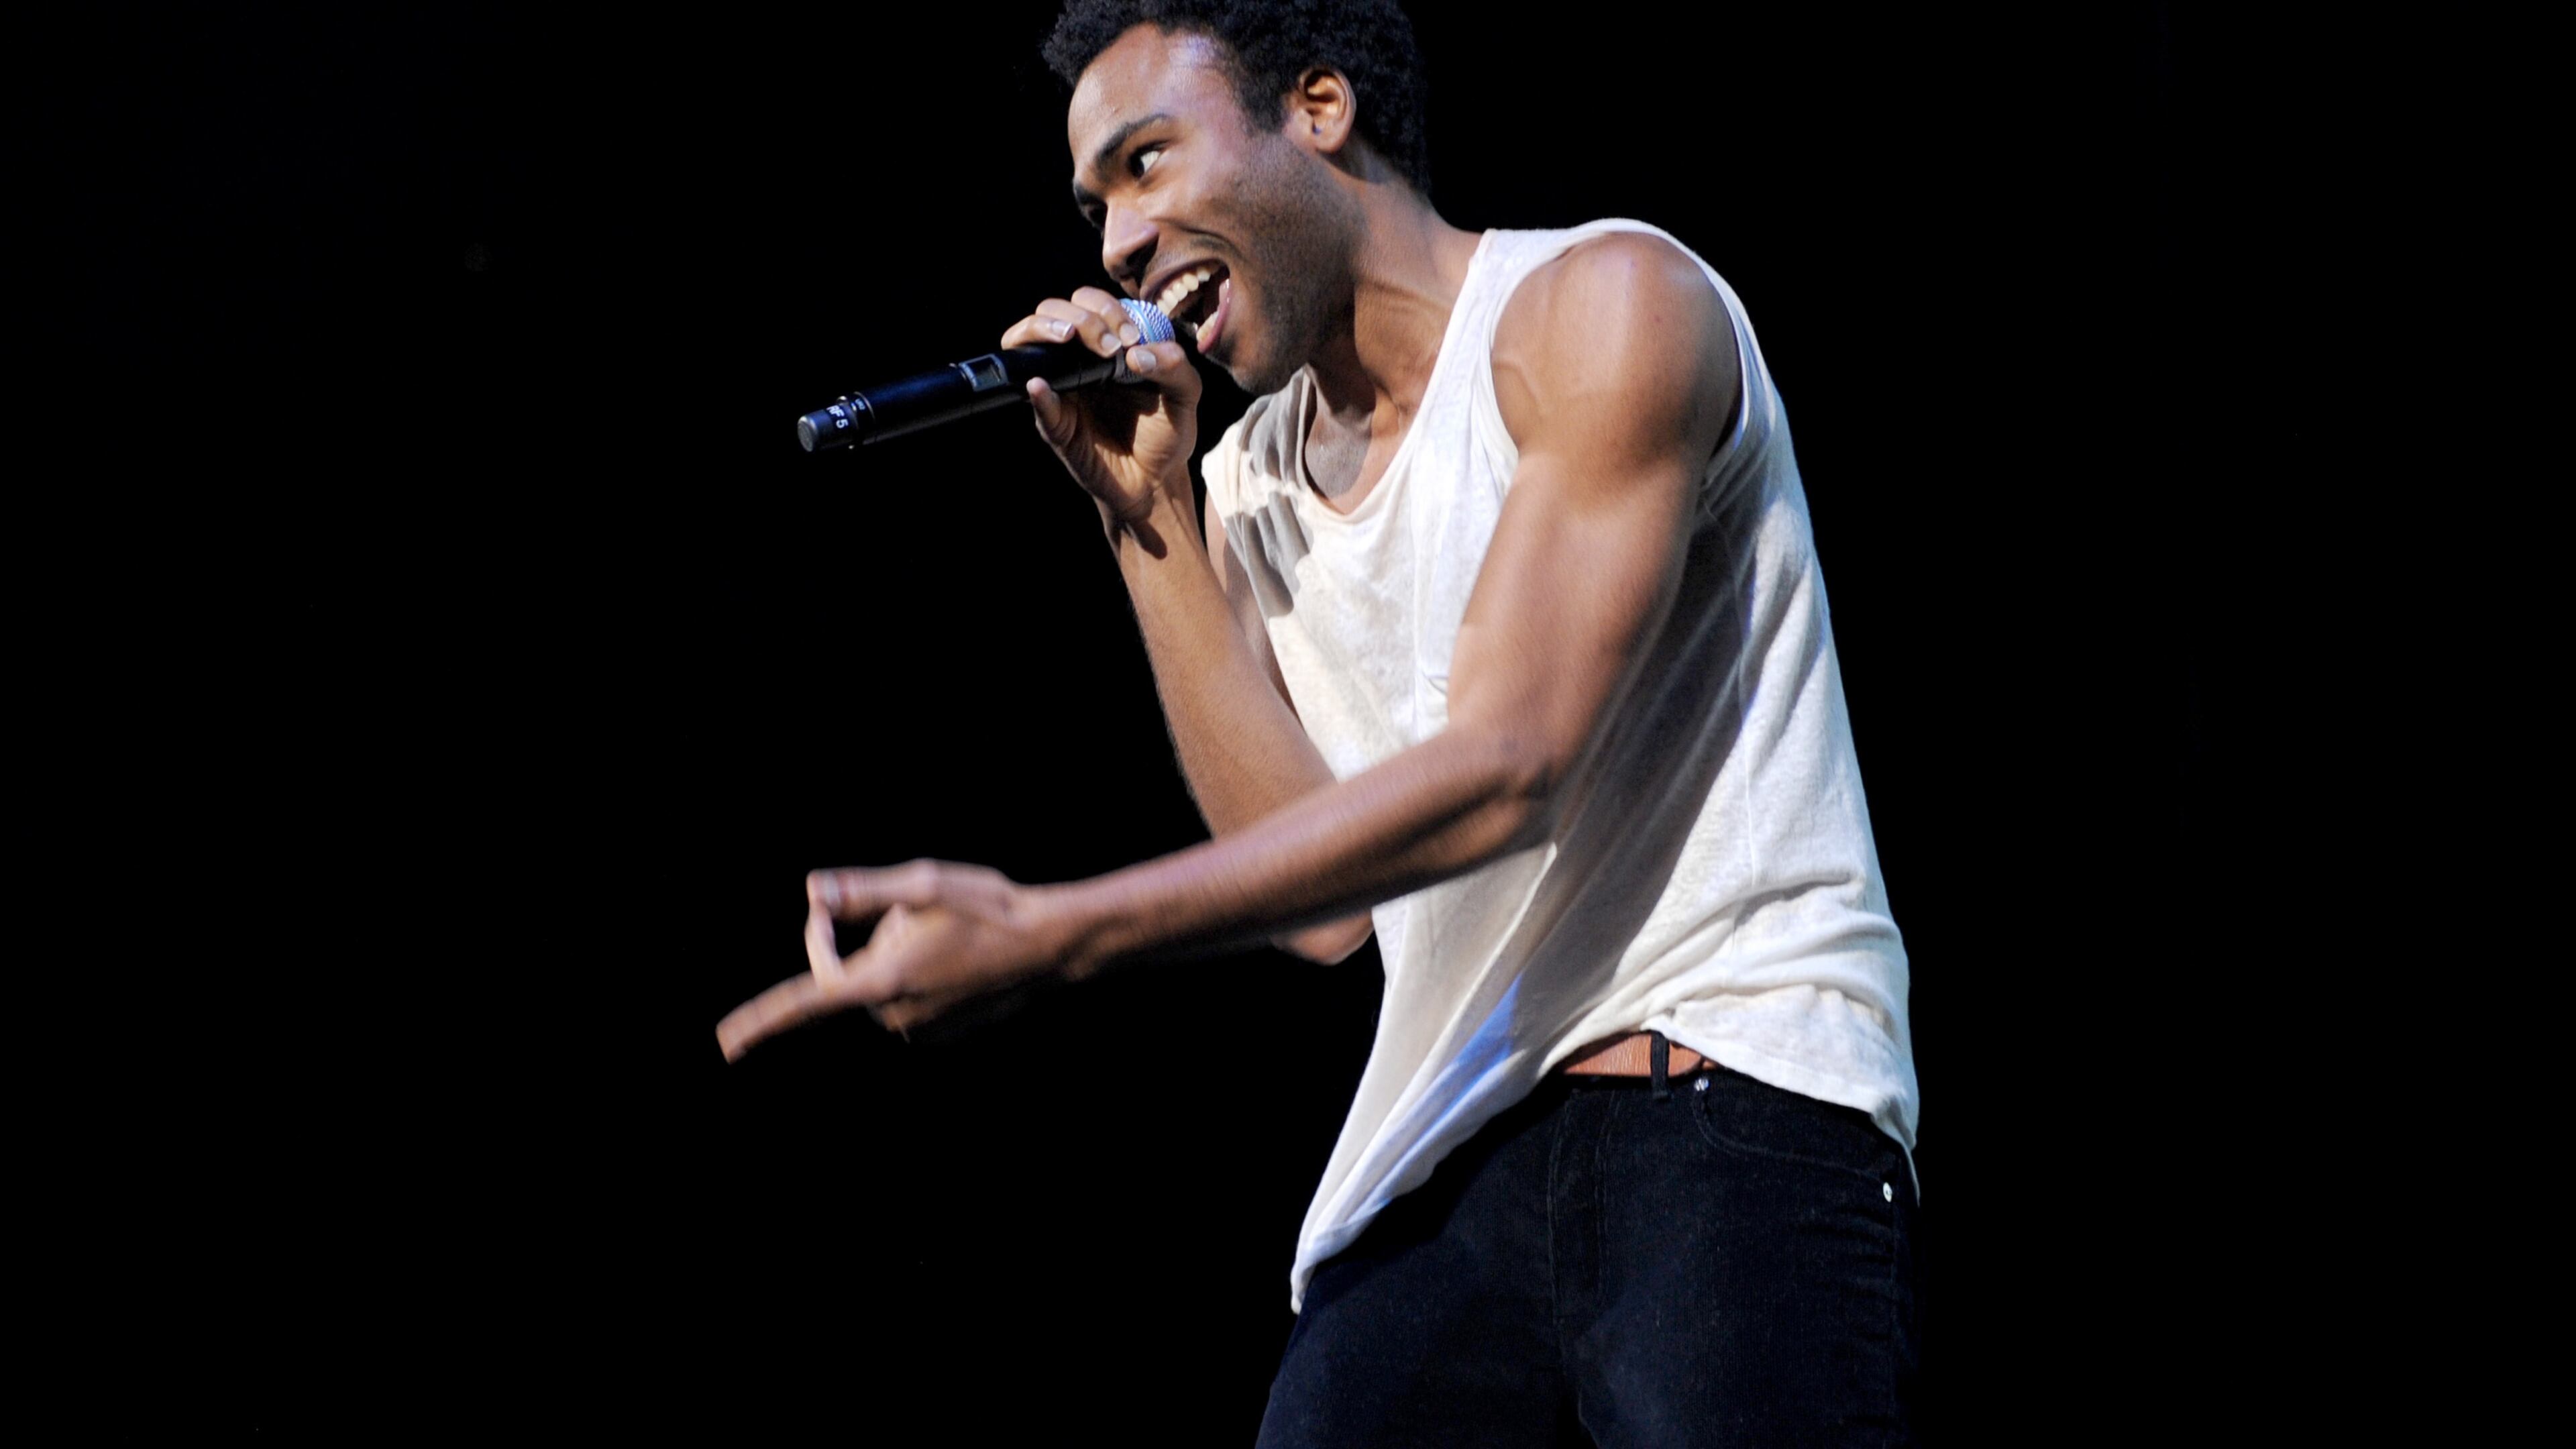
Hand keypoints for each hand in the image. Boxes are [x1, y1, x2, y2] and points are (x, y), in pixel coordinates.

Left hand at [715, 861, 1079, 1061]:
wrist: (1047, 944)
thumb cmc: (989, 906)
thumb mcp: (924, 883)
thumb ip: (862, 891)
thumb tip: (814, 892)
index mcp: (883, 978)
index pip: (805, 1001)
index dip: (760, 1021)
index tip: (724, 1045)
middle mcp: (894, 1013)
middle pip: (845, 976)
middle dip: (860, 939)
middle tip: (910, 908)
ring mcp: (916, 1027)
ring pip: (877, 984)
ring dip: (894, 953)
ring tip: (945, 933)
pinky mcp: (935, 1031)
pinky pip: (903, 999)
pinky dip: (915, 973)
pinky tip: (957, 954)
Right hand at [1000, 288, 1199, 525]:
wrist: (1156, 481)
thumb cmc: (1167, 431)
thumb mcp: (1185, 395)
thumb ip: (1175, 366)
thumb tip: (1134, 354)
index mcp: (1107, 343)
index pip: (1088, 302)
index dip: (1107, 309)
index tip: (1131, 337)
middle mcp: (1077, 358)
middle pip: (1054, 310)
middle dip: (1082, 317)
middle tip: (1112, 346)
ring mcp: (1061, 388)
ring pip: (1025, 339)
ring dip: (1044, 329)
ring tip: (1068, 338)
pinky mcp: (1054, 423)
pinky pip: (1035, 402)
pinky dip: (1036, 391)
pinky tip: (1041, 385)